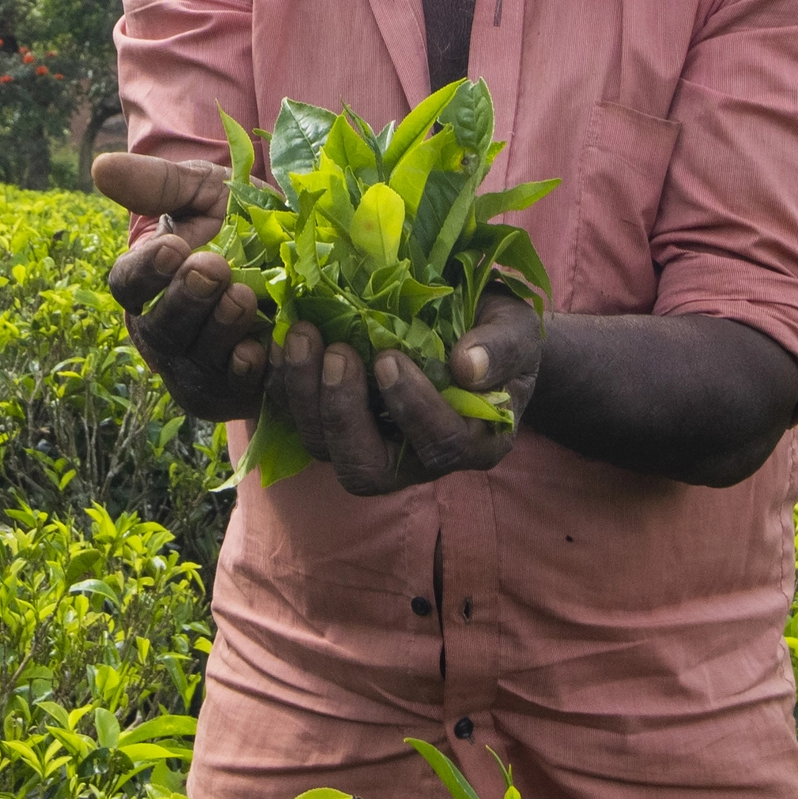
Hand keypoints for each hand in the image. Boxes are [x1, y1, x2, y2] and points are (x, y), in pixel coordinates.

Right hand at [90, 151, 273, 422]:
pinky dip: (248, 372)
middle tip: (214, 268)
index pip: (128, 285)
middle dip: (185, 300)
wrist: (310, 258)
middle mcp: (165, 334)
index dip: (146, 271)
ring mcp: (200, 368)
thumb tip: (101, 168)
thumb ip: (158, 184)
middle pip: (160, 330)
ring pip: (197, 362)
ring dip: (219, 331)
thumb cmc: (243, 222)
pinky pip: (235, 390)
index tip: (174, 247)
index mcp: (149, 286)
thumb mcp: (206, 193)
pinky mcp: (238, 391)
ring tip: (244, 296)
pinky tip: (263, 348)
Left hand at [264, 288, 545, 495]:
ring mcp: (371, 446)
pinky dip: (283, 386)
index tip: (389, 357)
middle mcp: (416, 461)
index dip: (411, 408)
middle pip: (367, 470)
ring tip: (304, 335)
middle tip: (337, 352)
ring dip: (305, 396)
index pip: (440, 445)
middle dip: (343, 413)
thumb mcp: (516, 330)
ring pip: (324, 449)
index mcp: (472, 444)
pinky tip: (281, 340)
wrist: (472, 328)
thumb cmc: (498, 333)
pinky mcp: (336, 424)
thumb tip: (468, 366)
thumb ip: (501, 348)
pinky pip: (297, 421)